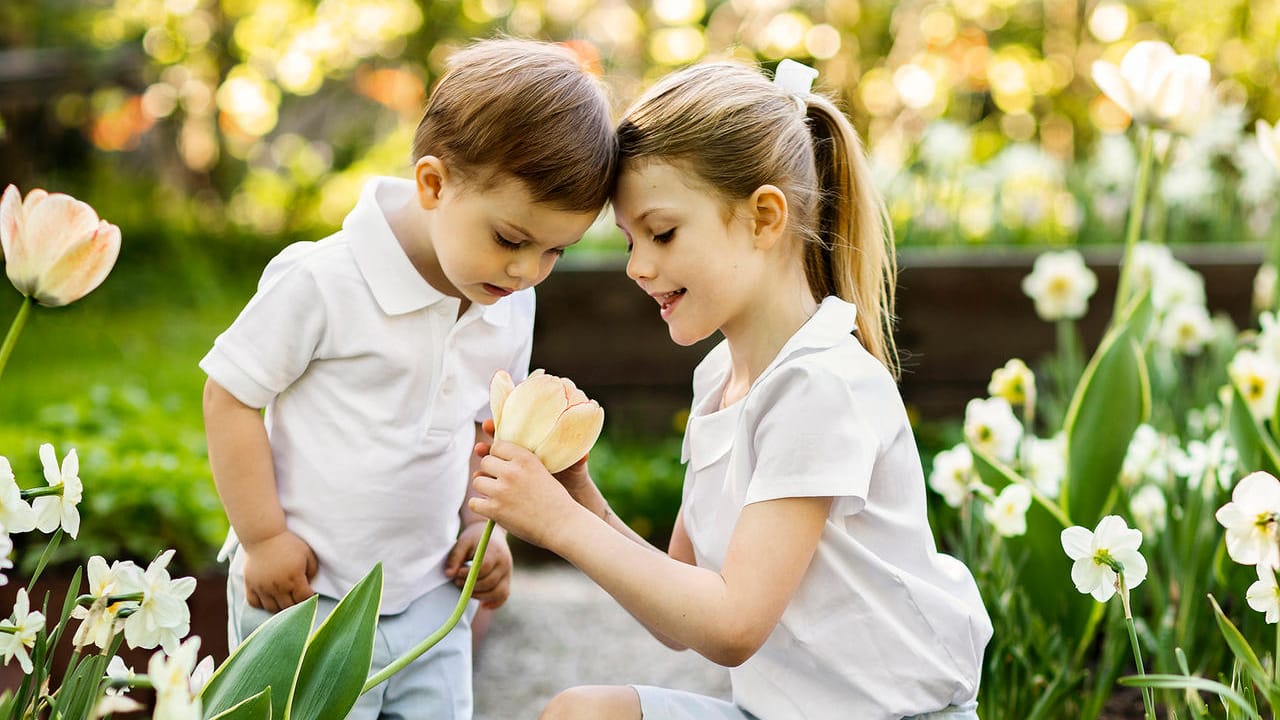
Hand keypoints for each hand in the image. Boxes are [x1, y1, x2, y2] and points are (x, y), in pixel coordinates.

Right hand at [242, 530, 317, 612]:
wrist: (262, 535)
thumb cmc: (287, 542)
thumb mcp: (307, 553)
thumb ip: (313, 570)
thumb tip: (310, 584)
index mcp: (294, 578)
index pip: (304, 599)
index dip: (309, 599)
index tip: (310, 596)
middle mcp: (278, 586)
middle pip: (289, 607)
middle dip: (296, 606)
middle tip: (297, 601)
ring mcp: (262, 587)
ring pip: (272, 609)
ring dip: (280, 609)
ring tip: (284, 603)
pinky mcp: (250, 585)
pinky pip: (254, 603)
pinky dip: (261, 605)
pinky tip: (268, 600)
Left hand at [444, 521, 512, 608]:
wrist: (492, 534)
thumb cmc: (475, 538)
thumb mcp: (463, 542)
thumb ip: (455, 557)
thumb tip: (448, 574)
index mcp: (494, 552)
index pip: (484, 568)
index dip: (469, 575)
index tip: (457, 574)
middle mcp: (504, 563)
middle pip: (490, 582)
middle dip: (472, 586)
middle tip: (457, 582)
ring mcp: (508, 573)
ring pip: (498, 592)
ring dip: (480, 596)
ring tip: (466, 591)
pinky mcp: (507, 580)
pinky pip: (504, 595)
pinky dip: (494, 603)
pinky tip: (483, 605)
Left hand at [476, 419, 598, 511]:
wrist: (563, 525)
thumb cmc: (553, 499)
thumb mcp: (541, 470)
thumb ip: (519, 463)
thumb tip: (485, 457)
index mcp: (525, 458)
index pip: (497, 446)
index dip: (498, 456)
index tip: (504, 465)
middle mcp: (512, 471)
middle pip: (485, 462)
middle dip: (490, 472)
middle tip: (501, 483)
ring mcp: (502, 491)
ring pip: (477, 481)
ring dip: (485, 489)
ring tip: (497, 497)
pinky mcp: (495, 510)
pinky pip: (474, 503)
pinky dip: (481, 507)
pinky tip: (492, 509)